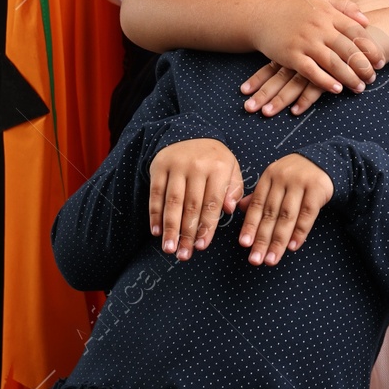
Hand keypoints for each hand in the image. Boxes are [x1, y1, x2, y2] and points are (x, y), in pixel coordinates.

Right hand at [149, 138, 241, 259]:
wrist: (190, 133)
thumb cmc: (214, 160)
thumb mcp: (231, 168)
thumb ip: (234, 189)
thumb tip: (230, 210)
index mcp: (219, 167)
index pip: (212, 202)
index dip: (207, 226)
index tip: (202, 247)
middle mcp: (197, 166)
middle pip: (191, 205)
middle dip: (187, 233)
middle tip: (184, 255)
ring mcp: (177, 165)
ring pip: (172, 202)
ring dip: (170, 228)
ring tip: (170, 248)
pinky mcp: (159, 166)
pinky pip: (156, 194)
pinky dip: (155, 214)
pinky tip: (156, 232)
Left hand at [237, 154, 334, 263]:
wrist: (323, 161)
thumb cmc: (295, 176)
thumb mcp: (275, 180)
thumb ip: (259, 195)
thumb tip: (239, 209)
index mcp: (269, 177)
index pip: (257, 205)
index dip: (250, 225)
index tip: (245, 244)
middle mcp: (282, 178)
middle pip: (271, 213)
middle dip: (262, 239)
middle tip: (256, 260)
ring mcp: (300, 182)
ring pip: (287, 216)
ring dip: (279, 240)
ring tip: (271, 259)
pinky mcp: (317, 188)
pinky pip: (307, 213)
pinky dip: (300, 232)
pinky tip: (293, 246)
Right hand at [242, 0, 385, 109]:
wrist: (262, 17)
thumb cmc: (295, 10)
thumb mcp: (321, 1)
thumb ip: (345, 7)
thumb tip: (367, 20)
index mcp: (328, 14)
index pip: (356, 32)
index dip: (370, 48)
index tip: (380, 61)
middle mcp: (319, 27)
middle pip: (347, 49)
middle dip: (363, 66)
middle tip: (373, 78)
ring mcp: (305, 42)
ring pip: (333, 63)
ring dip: (349, 77)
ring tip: (360, 88)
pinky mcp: (291, 55)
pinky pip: (312, 72)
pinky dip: (325, 82)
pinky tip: (337, 89)